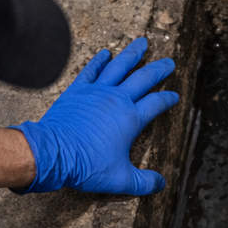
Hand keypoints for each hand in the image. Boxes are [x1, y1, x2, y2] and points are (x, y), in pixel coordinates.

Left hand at [13, 37, 177, 194]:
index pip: (156, 104)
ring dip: (132, 54)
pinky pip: (91, 71)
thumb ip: (144, 182)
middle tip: (169, 62)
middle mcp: (117, 100)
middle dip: (158, 70)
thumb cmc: (87, 166)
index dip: (167, 99)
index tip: (174, 95)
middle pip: (143, 78)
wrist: (53, 153)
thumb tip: (161, 185)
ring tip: (142, 42)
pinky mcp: (77, 91)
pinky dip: (99, 61)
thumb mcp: (121, 180)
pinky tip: (106, 53)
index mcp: (131, 118)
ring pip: (119, 67)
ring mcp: (97, 92)